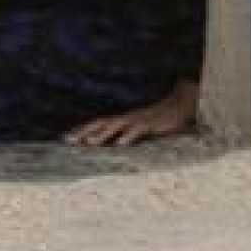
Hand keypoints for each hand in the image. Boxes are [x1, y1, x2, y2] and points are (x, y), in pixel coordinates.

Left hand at [64, 80, 198, 146]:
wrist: (185, 103)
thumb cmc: (164, 120)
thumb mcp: (145, 128)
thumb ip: (131, 135)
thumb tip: (115, 147)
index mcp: (125, 119)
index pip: (99, 124)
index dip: (83, 130)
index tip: (65, 138)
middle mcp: (129, 118)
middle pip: (102, 122)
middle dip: (85, 131)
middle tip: (67, 140)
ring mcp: (140, 119)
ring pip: (117, 125)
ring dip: (102, 134)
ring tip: (89, 143)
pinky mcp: (153, 122)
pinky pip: (139, 129)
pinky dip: (129, 135)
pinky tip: (120, 144)